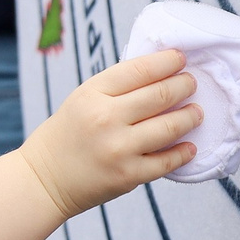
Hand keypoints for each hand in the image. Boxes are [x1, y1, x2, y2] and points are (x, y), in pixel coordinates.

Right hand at [19, 49, 202, 218]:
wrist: (43, 180)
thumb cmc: (66, 135)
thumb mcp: (81, 100)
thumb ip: (116, 89)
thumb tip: (160, 74)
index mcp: (92, 94)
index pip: (140, 69)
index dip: (167, 61)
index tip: (181, 59)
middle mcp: (106, 118)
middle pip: (161, 95)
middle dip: (184, 85)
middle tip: (192, 84)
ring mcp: (118, 148)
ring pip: (170, 126)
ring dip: (190, 116)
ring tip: (196, 112)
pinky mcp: (128, 175)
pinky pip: (167, 161)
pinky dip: (184, 152)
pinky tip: (190, 145)